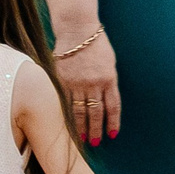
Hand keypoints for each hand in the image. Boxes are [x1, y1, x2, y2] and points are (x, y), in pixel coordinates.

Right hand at [54, 25, 120, 146]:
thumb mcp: (110, 63)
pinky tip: (66, 123)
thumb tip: (105, 100)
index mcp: (109, 79)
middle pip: (95, 111)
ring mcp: (76, 82)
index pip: (113, 106)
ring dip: (80, 126)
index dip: (113, 122)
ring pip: (79, 109)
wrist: (77, 30)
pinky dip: (66, 113)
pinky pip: (65, 100)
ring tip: (80, 139)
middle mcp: (93, 83)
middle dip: (95, 129)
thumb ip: (108, 81)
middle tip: (95, 143)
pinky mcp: (61, 80)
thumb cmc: (96, 45)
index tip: (113, 134)